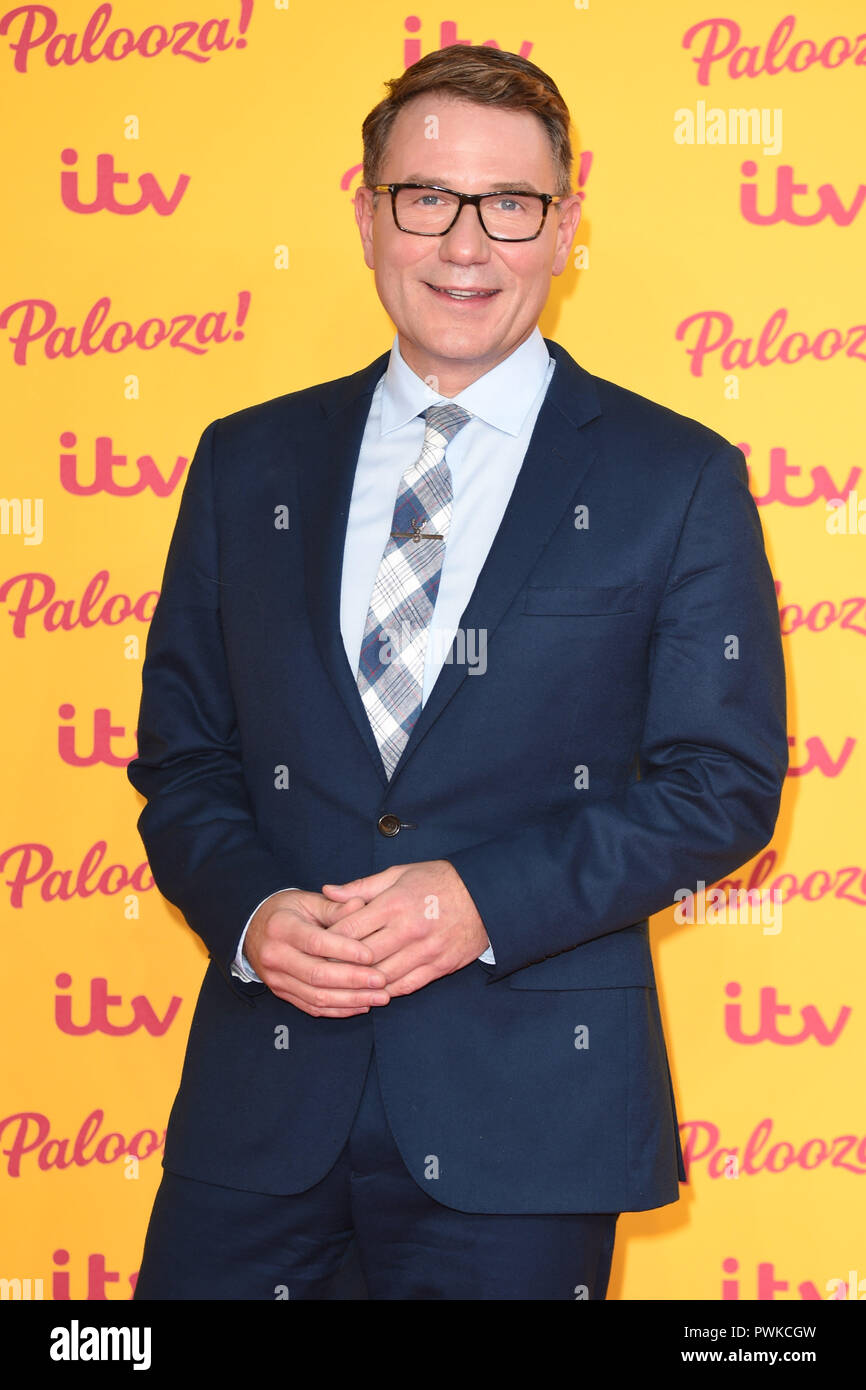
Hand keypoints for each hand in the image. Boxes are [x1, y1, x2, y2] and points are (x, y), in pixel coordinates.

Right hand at [244, 889, 391, 1017]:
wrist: (253, 929)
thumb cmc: (287, 911)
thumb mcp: (308, 900)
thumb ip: (335, 907)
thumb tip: (362, 906)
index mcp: (281, 927)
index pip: (315, 942)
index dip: (344, 951)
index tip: (371, 955)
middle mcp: (275, 956)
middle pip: (317, 974)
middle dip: (353, 980)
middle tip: (381, 981)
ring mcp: (276, 978)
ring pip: (316, 997)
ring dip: (351, 1000)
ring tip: (380, 997)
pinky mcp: (281, 993)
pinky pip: (312, 1007)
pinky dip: (339, 1010)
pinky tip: (362, 1005)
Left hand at [321, 861, 488, 997]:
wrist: (486, 895)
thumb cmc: (437, 880)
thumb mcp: (399, 874)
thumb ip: (362, 887)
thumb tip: (328, 891)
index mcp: (394, 903)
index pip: (349, 929)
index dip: (327, 940)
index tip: (315, 945)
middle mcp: (408, 930)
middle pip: (362, 958)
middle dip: (338, 966)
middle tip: (320, 970)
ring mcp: (425, 951)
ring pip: (382, 977)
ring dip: (360, 984)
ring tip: (343, 985)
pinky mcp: (440, 967)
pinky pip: (406, 986)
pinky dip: (386, 992)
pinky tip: (373, 992)